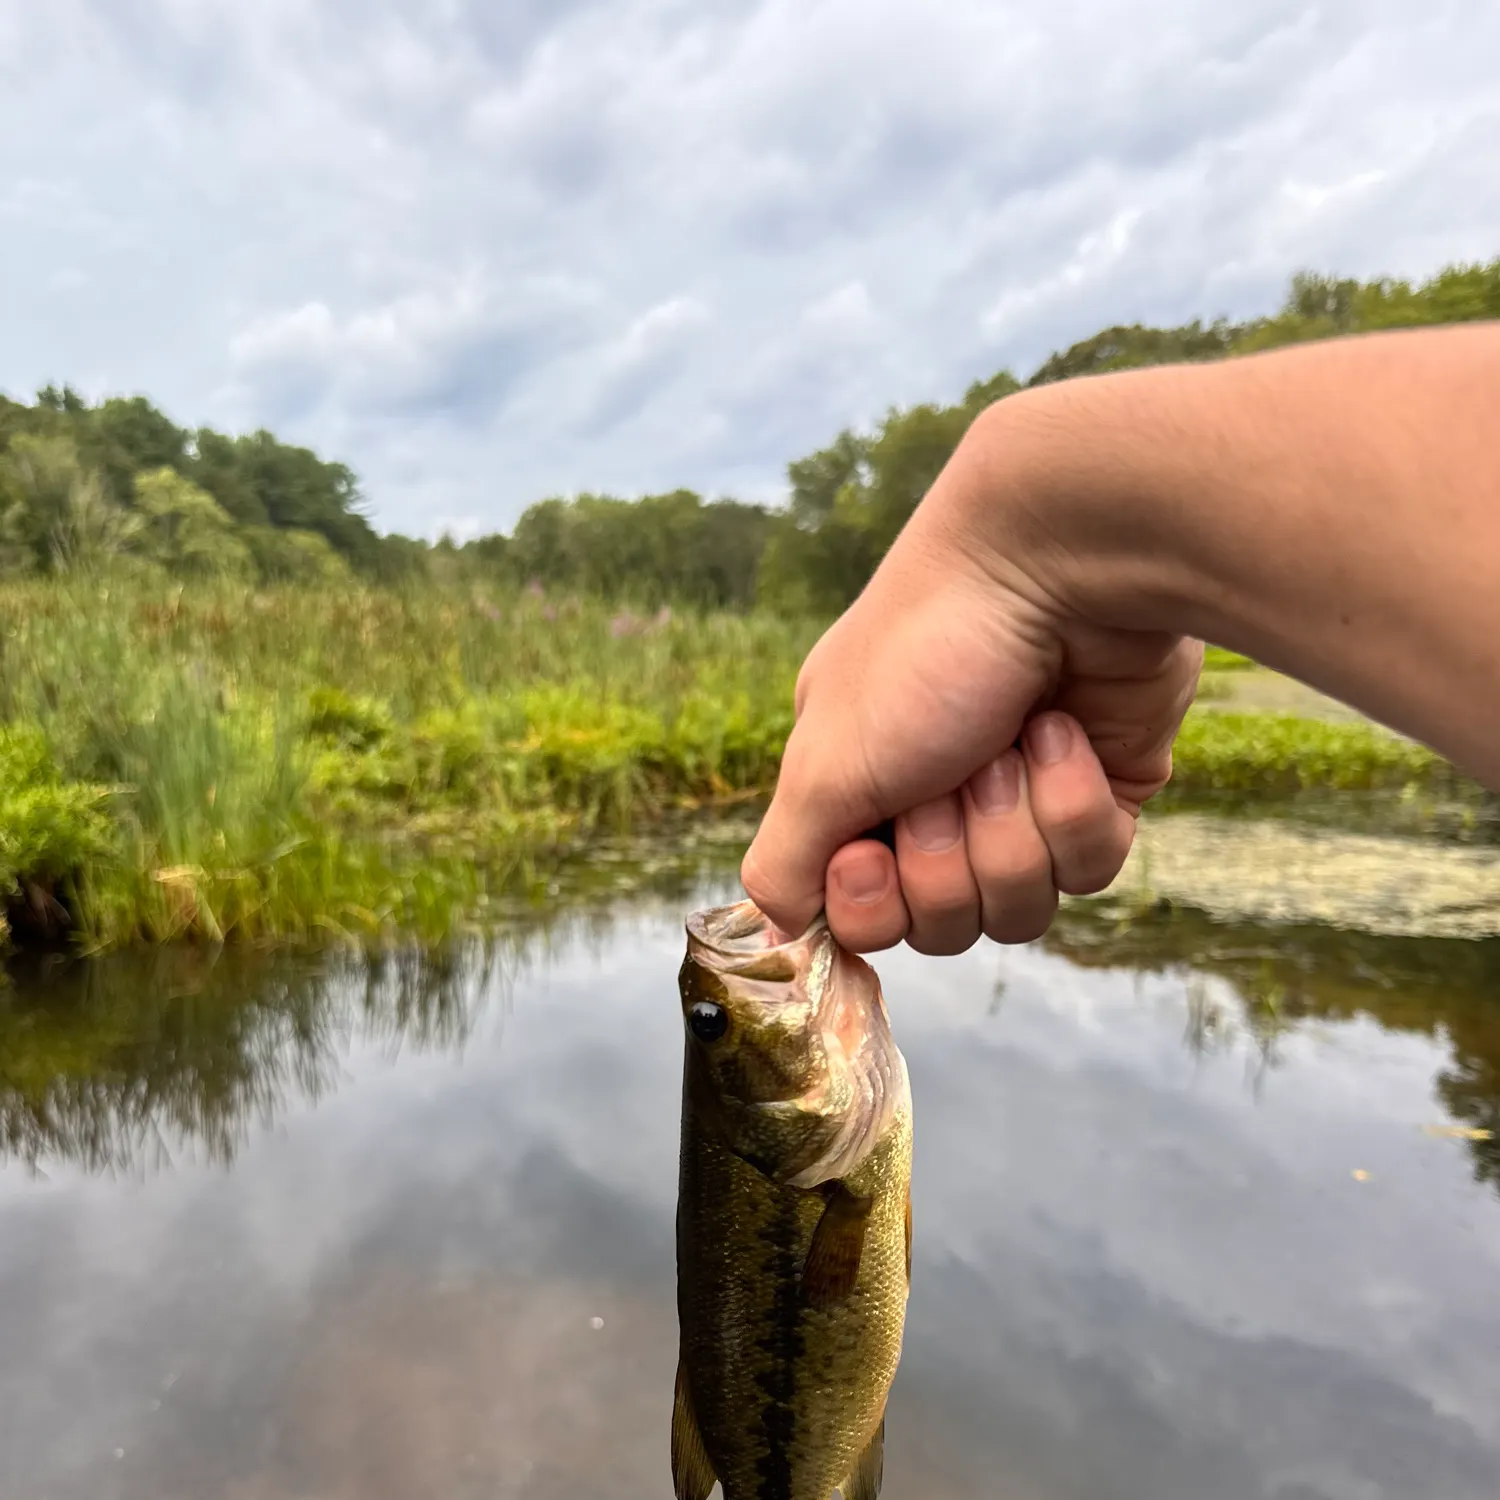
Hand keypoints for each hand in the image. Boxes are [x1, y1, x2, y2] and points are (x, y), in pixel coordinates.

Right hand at [740, 411, 1202, 954]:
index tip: (871, 852)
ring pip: (1019, 907)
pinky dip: (1074, 805)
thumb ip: (784, 863)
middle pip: (942, 924)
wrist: (1059, 560)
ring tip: (1010, 741)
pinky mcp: (1100, 794)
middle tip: (947, 773)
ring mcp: (1019, 801)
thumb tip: (773, 932)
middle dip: (948, 858)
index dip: (871, 905)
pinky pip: (1090, 866)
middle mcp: (934, 801)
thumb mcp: (824, 767)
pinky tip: (1066, 733)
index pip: (858, 916)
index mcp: (858, 789)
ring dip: (1011, 827)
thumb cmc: (924, 653)